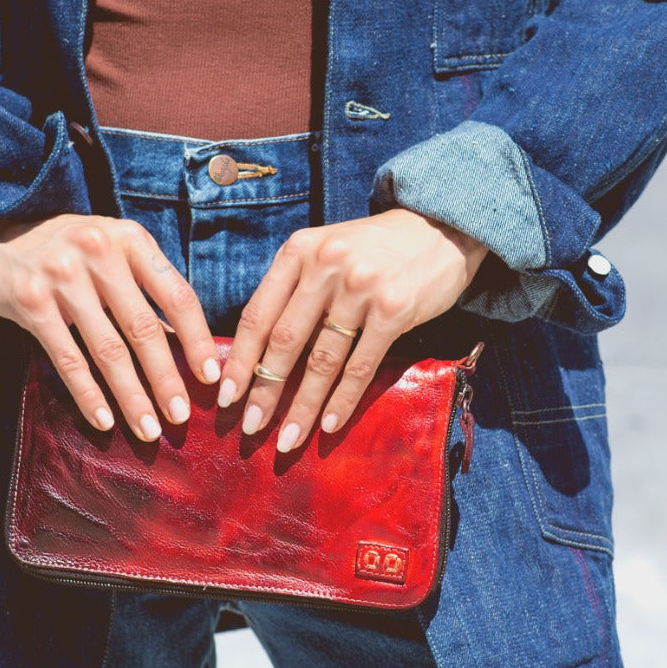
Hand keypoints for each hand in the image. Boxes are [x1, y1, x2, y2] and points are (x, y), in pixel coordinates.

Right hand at [0, 214, 218, 439]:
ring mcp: (62, 276)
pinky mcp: (31, 302)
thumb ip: (145, 292)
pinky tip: (104, 420)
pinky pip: (68, 359)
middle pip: (142, 329)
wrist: (1, 237)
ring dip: (131, 396)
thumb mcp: (115, 254)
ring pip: (107, 350)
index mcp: (131, 240)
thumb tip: (185, 350)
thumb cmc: (73, 252)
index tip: (210, 377)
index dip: (197, 340)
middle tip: (180, 416)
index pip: (177, 296)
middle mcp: (99, 252)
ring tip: (148, 429)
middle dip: (165, 379)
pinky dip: (88, 394)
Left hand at [218, 208, 487, 451]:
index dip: (239, 360)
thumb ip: (294, 288)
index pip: (257, 313)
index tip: (226, 396)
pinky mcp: (393, 308)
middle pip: (284, 341)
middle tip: (250, 427)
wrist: (440, 228)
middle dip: (264, 391)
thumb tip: (258, 351)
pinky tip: (328, 426)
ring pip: (322, 360)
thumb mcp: (324, 251)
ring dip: (302, 407)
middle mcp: (325, 265)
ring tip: (287, 440)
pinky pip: (361, 365)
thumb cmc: (374, 249)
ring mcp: (360, 287)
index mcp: (298, 251)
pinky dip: (342, 401)